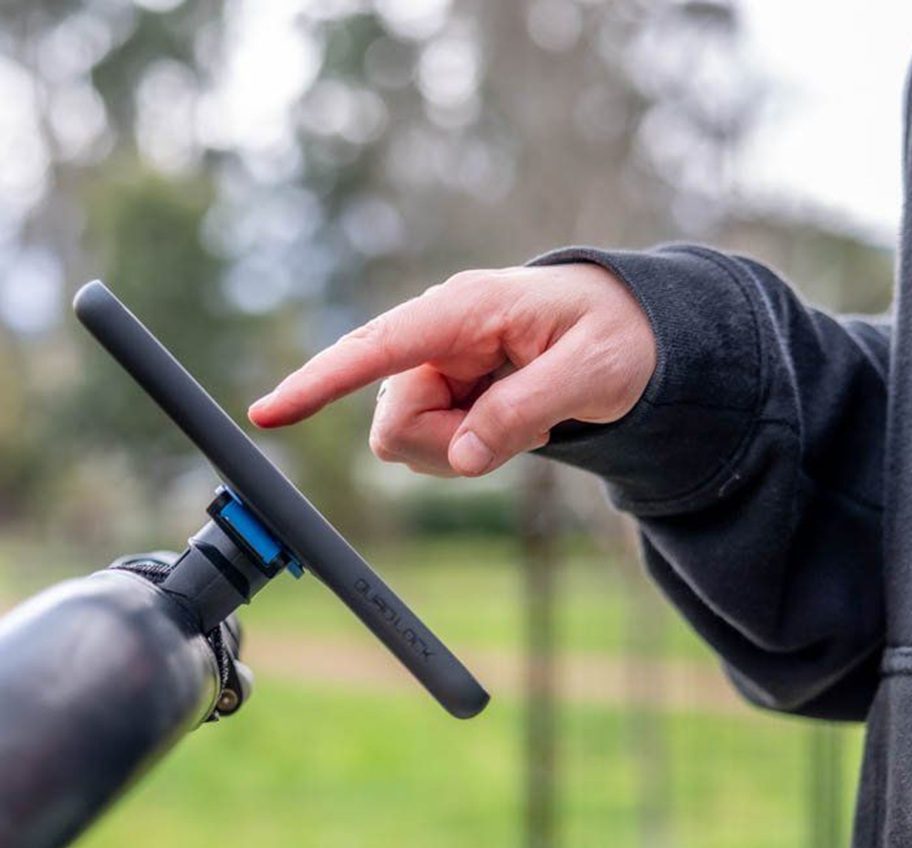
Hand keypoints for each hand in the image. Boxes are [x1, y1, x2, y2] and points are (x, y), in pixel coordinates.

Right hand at [248, 263, 655, 476]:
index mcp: (465, 310)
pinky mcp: (445, 391)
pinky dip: (472, 448)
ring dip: (466, 448)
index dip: (319, 381)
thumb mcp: (593, 372)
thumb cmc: (617, 335)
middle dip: (450, 446)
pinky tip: (514, 418)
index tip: (266, 414)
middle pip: (395, 423)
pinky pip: (433, 445)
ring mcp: (438, 367)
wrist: (631, 331)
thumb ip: (524, 411)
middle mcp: (437, 337)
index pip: (376, 347)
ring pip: (410, 442)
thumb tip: (462, 458)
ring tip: (527, 415)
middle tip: (527, 426)